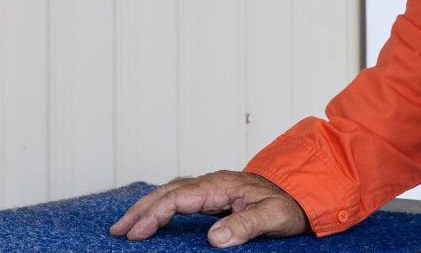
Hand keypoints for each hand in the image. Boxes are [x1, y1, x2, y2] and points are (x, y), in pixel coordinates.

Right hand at [109, 171, 309, 246]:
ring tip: (126, 226)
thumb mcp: (273, 217)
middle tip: (118, 230)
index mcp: (220, 185)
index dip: (154, 214)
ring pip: (170, 193)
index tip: (137, 233)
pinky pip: (179, 198)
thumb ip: (245, 226)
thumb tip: (214, 238)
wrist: (302, 191)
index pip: (178, 198)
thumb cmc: (289, 204)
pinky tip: (152, 218)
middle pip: (167, 192)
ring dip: (147, 208)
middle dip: (140, 210)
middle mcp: (211, 182)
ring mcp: (211, 188)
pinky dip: (161, 207)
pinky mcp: (213, 196)